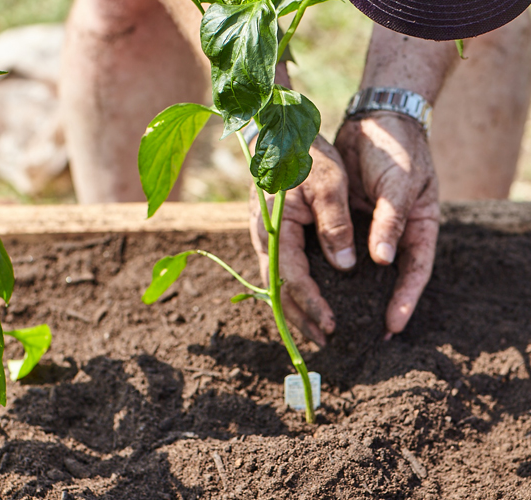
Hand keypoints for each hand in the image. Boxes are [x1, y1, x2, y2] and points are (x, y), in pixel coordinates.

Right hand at [250, 135, 355, 346]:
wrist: (280, 132)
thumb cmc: (305, 154)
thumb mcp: (328, 183)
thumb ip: (334, 224)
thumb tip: (345, 264)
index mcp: (275, 229)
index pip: (292, 278)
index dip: (312, 304)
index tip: (332, 325)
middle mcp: (264, 238)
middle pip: (278, 289)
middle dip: (300, 317)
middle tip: (323, 341)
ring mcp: (265, 236)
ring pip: (276, 282)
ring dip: (294, 307)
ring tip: (314, 329)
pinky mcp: (273, 232)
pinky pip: (280, 268)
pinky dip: (292, 289)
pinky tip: (306, 297)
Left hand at [335, 112, 439, 338]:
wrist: (375, 121)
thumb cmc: (397, 149)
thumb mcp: (398, 184)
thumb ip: (388, 221)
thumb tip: (378, 259)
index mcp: (418, 228)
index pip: (414, 272)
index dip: (405, 300)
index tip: (392, 326)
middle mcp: (393, 234)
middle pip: (386, 279)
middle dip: (372, 307)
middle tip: (356, 335)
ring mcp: (369, 229)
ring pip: (359, 270)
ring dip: (346, 293)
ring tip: (330, 321)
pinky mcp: (346, 222)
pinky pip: (335, 251)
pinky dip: (327, 269)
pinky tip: (315, 286)